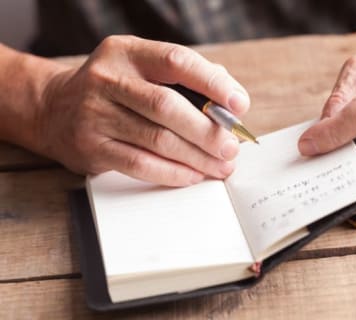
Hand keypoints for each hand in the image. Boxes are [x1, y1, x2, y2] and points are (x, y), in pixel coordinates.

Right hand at [37, 36, 249, 185]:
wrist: (55, 109)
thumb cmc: (115, 90)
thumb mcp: (141, 69)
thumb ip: (185, 80)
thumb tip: (232, 104)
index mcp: (127, 52)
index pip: (177, 61)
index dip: (213, 84)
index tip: (240, 105)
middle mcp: (108, 79)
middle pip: (167, 106)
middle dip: (207, 131)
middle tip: (231, 147)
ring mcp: (95, 114)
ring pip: (157, 139)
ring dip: (196, 157)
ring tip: (221, 166)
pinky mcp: (91, 147)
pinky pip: (141, 164)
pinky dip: (173, 173)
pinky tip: (193, 175)